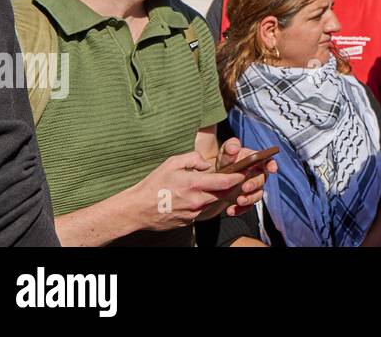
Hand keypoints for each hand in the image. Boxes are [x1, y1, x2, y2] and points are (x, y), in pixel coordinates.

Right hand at [131, 151, 248, 231]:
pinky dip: (206, 204)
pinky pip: (203, 211)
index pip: (225, 182)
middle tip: (234, 178)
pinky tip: (198, 197)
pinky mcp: (189, 221)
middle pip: (224, 194)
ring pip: (214, 203)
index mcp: (194, 184)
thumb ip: (193, 159)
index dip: (238, 177)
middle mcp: (197, 200)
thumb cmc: (153, 185)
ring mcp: (194, 213)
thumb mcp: (171, 163)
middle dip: (231, 186)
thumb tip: (206, 164)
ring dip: (218, 195)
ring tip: (215, 186)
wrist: (137, 210)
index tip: (243, 172)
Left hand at [207, 137, 277, 218]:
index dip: (272, 164)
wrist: (215, 179)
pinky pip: (247, 207)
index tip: (272, 169)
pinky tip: (231, 210)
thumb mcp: (224, 153)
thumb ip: (229, 148)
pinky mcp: (246, 200)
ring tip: (239, 201)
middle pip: (262, 179)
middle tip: (245, 187)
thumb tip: (234, 148)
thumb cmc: (225, 162)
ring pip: (257, 195)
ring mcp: (252, 189)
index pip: (268, 161)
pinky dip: (240, 209)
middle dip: (255, 184)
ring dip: (250, 198)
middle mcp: (257, 175)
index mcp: (256, 161)